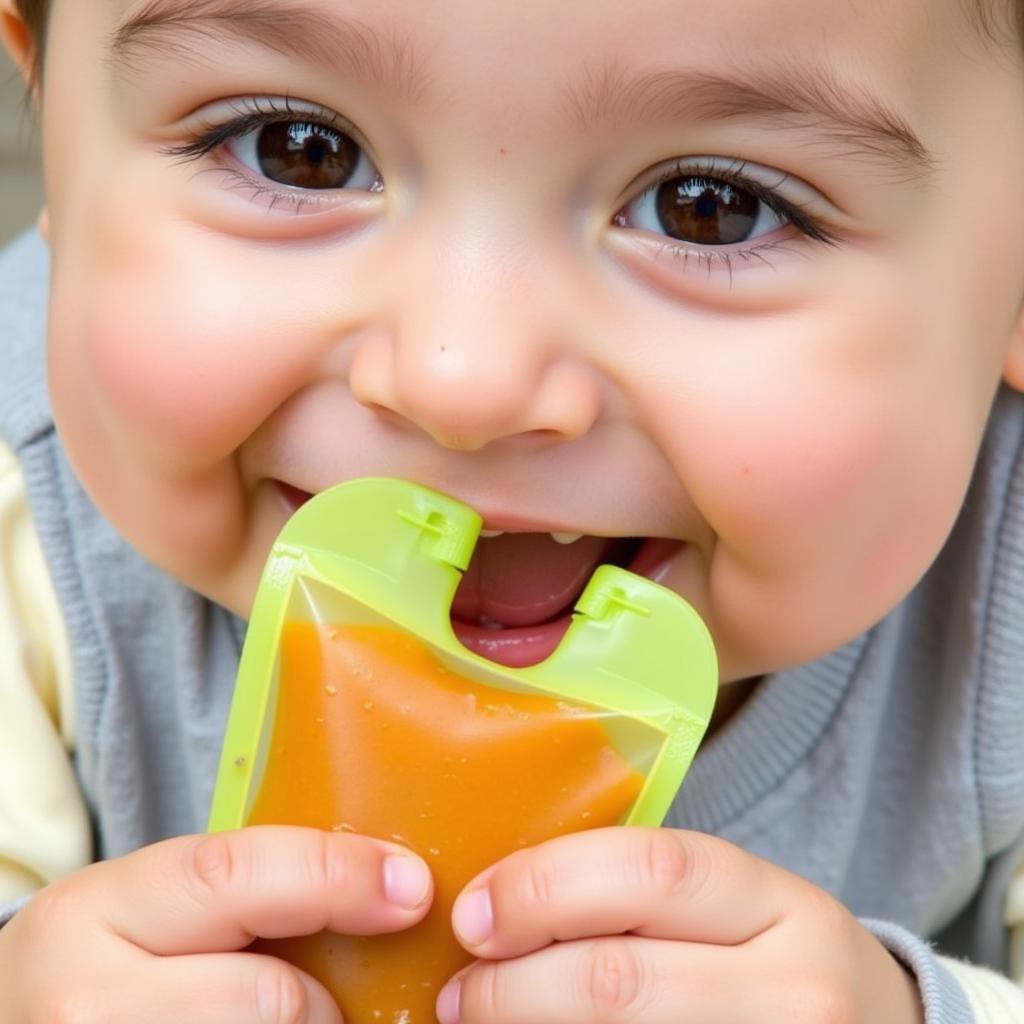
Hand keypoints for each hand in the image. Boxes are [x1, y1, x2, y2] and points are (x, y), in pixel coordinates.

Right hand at [0, 825, 432, 1022]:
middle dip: (319, 1002)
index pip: (236, 876)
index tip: (411, 887)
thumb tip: (384, 883)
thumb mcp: (148, 912)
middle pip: (269, 998)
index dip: (339, 876)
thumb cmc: (105, 967)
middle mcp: (85, 1000)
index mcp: (96, 911)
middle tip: (322, 1004)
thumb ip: (240, 892)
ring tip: (281, 1022)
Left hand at [437, 827, 924, 1023]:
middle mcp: (794, 991)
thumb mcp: (738, 909)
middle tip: (460, 991)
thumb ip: (643, 894)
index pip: (651, 872)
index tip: (474, 911)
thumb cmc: (774, 964)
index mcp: (780, 906)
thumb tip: (501, 899)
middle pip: (618, 981)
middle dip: (512, 987)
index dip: (545, 887)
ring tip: (479, 1021)